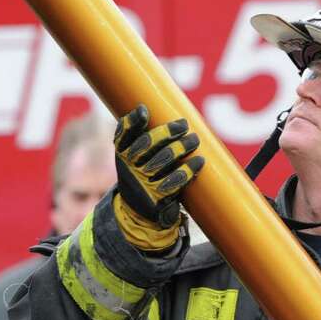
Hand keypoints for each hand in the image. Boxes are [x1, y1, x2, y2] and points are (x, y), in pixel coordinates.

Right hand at [112, 104, 203, 251]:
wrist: (140, 212)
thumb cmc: (142, 174)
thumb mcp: (135, 157)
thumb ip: (141, 135)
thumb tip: (149, 108)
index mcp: (122, 154)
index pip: (123, 135)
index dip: (132, 122)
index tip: (144, 110)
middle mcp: (128, 168)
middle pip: (147, 144)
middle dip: (168, 132)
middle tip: (184, 124)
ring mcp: (142, 184)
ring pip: (163, 160)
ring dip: (182, 147)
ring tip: (194, 140)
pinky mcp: (156, 198)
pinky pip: (175, 181)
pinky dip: (188, 170)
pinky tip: (198, 162)